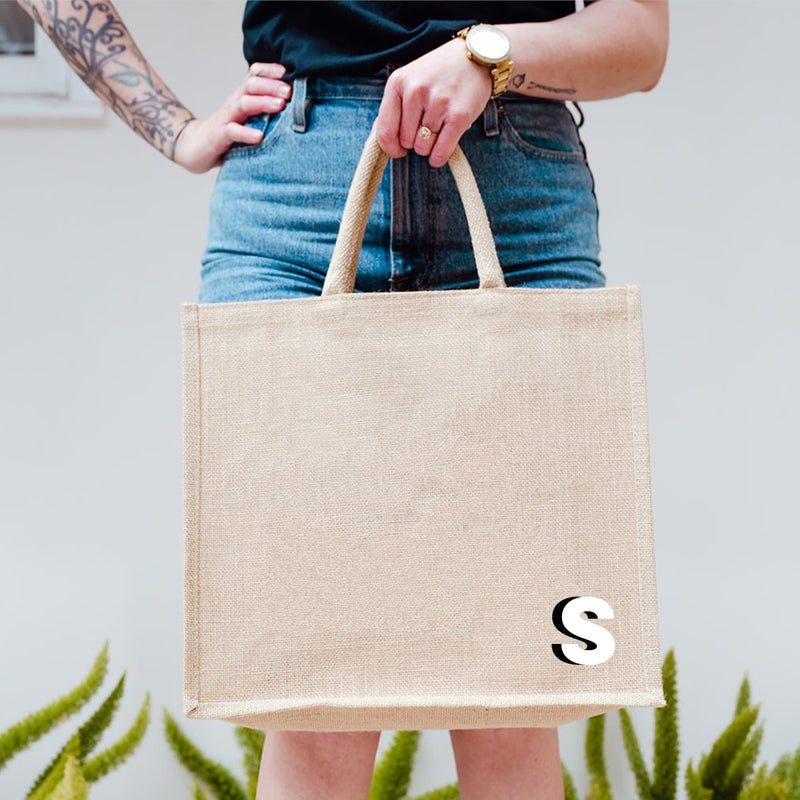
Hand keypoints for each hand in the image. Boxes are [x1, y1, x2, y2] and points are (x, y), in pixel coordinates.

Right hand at [172, 63, 291, 173]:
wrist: (193, 148)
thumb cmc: (227, 136)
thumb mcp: (247, 120)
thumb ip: (265, 115)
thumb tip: (296, 114)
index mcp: (242, 98)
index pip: (255, 75)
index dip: (271, 71)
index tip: (289, 74)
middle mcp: (233, 104)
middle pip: (252, 85)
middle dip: (272, 85)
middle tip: (290, 91)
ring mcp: (225, 119)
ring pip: (243, 104)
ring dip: (263, 102)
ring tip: (280, 105)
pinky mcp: (217, 136)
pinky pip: (231, 131)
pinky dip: (246, 133)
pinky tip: (259, 136)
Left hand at [374, 37, 491, 167]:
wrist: (476, 56)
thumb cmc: (438, 74)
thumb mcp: (410, 81)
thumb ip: (393, 109)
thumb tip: (380, 141)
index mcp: (398, 83)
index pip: (385, 131)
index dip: (391, 148)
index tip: (398, 150)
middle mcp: (416, 91)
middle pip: (406, 141)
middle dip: (415, 141)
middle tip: (427, 126)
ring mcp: (438, 103)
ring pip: (423, 147)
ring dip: (430, 146)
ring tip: (439, 128)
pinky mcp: (459, 115)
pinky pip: (441, 152)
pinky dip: (439, 157)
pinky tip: (441, 150)